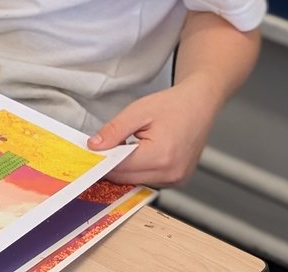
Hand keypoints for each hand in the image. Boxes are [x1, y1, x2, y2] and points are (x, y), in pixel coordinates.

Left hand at [87, 79, 217, 186]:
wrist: (198, 106)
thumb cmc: (172, 106)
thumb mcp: (137, 112)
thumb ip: (114, 131)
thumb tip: (94, 146)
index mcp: (161, 156)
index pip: (119, 167)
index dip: (101, 158)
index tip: (89, 151)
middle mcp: (171, 173)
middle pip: (126, 177)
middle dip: (111, 163)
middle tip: (103, 146)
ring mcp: (177, 180)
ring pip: (136, 181)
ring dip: (124, 168)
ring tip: (125, 145)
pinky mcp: (178, 180)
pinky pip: (149, 180)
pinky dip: (138, 169)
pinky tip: (137, 152)